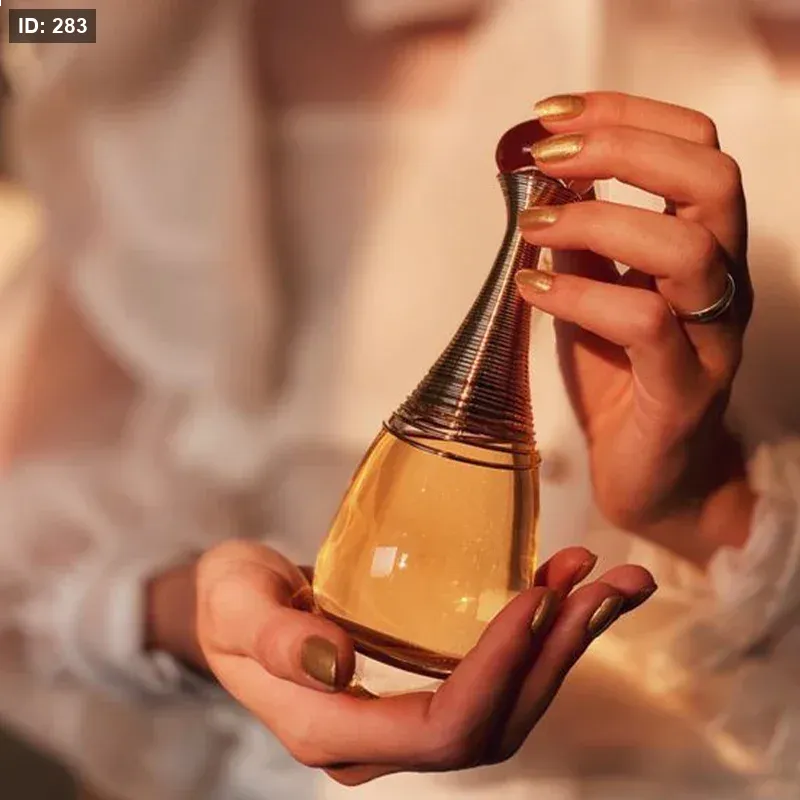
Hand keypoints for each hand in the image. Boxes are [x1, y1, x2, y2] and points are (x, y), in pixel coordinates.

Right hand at [191, 540, 654, 785]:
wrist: (236, 605)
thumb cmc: (229, 601)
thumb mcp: (234, 605)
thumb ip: (273, 637)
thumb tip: (335, 663)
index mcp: (332, 732)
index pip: (443, 729)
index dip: (500, 670)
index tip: (537, 598)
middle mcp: (380, 739)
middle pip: (495, 722)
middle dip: (559, 656)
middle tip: (609, 587)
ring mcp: (406, 717)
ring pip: (508, 701)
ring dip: (565, 642)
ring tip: (607, 580)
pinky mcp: (423, 684)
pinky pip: (496, 671)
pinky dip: (539, 631)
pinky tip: (562, 582)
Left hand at [515, 91, 754, 562]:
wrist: (649, 472)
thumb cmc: (620, 378)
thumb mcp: (591, 294)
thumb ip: (580, 242)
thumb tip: (543, 182)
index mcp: (702, 246)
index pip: (692, 148)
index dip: (626, 113)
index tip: (551, 115)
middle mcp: (721, 281)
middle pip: (710, 178)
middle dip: (622, 147)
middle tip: (547, 158)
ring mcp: (710, 336)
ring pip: (686, 249)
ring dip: (597, 222)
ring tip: (534, 228)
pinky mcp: (683, 389)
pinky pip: (644, 326)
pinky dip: (579, 295)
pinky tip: (532, 289)